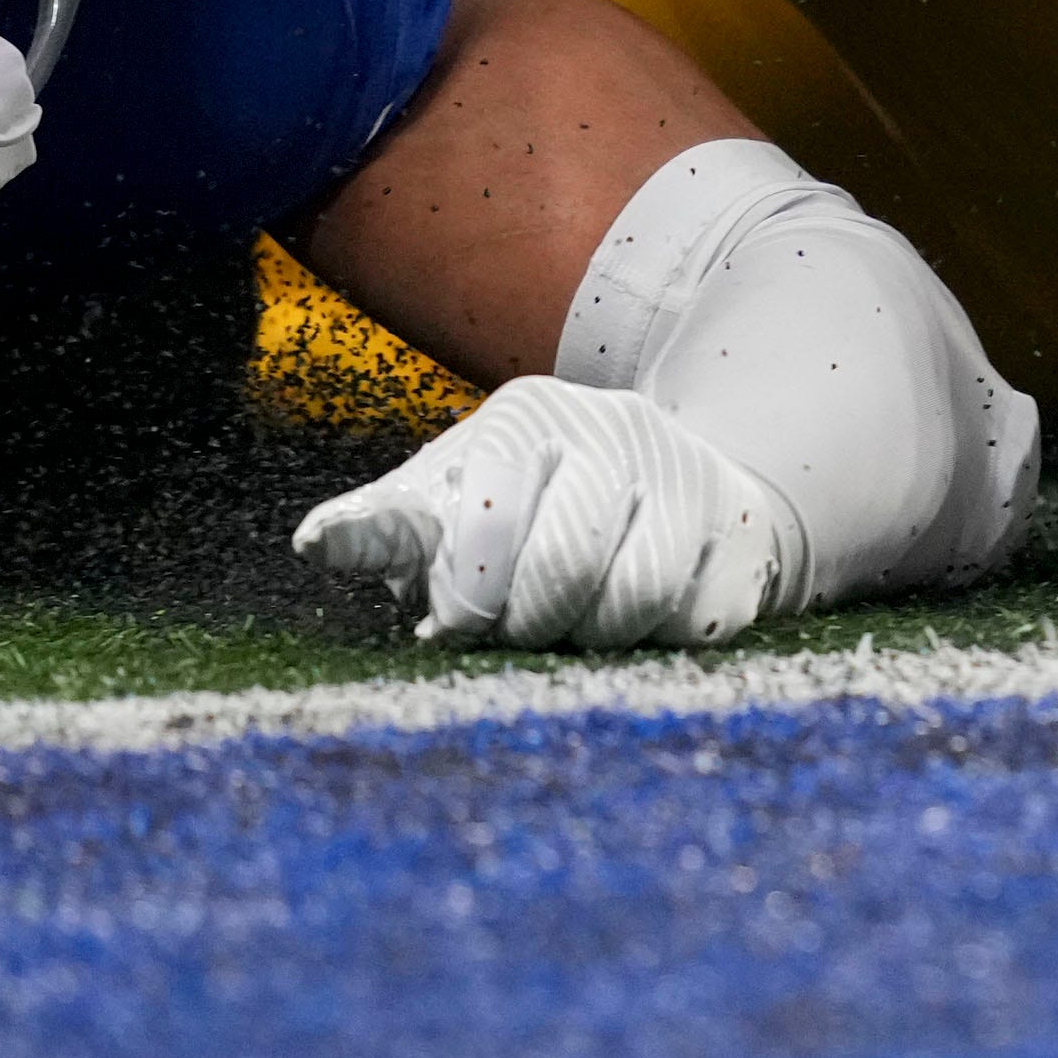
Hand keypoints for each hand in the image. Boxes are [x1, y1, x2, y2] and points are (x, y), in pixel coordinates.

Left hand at [293, 376, 799, 648]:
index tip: (459, 621)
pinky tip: (641, 619)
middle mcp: (614, 426)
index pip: (491, 518)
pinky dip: (659, 642)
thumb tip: (315, 543)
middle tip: (518, 628)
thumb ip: (381, 529)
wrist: (661, 491)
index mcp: (525, 416)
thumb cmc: (522, 512)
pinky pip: (698, 620)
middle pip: (566, 568)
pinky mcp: (742, 527)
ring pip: (637, 599)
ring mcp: (687, 472)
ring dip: (592, 637)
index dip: (470, 595)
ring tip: (575, 623)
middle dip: (528, 623)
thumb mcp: (443, 506)